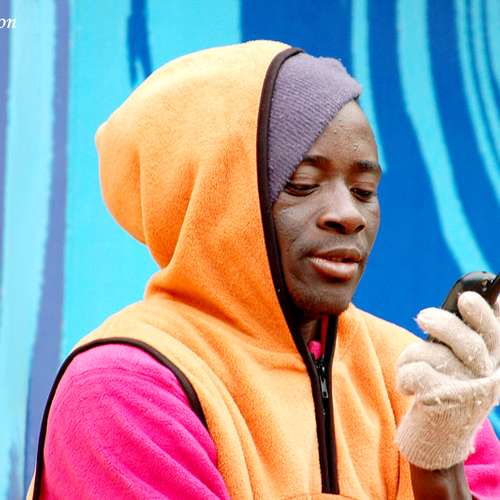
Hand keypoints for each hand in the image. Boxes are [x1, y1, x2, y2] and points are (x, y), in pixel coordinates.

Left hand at [395, 291, 499, 469]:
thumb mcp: (460, 365)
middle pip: (470, 341)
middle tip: (423, 317)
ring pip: (434, 354)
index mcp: (494, 362)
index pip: (497, 332)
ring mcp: (470, 393)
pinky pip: (416, 371)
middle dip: (444, 324)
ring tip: (411, 369)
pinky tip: (408, 386)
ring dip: (412, 356)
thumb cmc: (444, 391)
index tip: (467, 298)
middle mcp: (490, 377)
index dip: (486, 313)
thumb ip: (464, 336)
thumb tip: (464, 299)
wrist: (437, 441)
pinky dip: (404, 374)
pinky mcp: (446, 403)